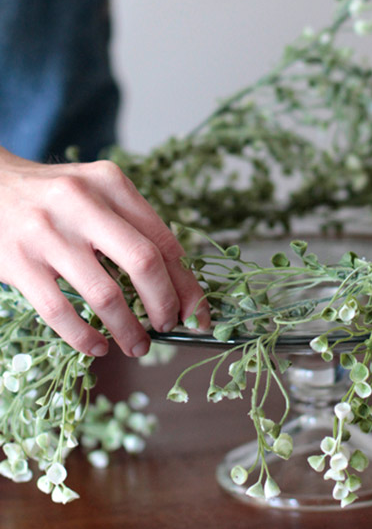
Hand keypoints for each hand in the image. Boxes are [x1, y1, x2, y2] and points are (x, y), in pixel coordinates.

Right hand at [0, 149, 208, 356]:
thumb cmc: (56, 198)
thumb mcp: (98, 194)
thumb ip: (134, 227)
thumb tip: (178, 286)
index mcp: (110, 183)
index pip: (163, 239)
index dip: (186, 282)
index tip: (196, 312)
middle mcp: (82, 202)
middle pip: (144, 262)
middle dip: (164, 304)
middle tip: (168, 326)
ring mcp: (47, 233)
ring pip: (105, 294)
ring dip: (128, 329)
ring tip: (137, 345)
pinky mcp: (18, 263)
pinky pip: (60, 312)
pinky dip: (85, 337)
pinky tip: (98, 346)